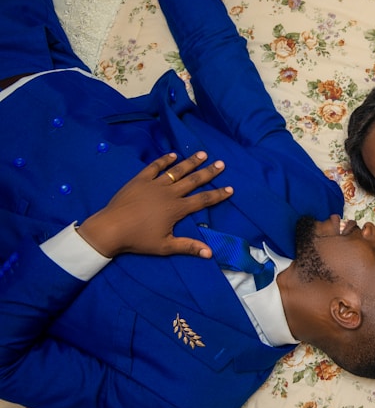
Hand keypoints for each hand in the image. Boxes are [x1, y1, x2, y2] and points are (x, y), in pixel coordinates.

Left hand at [77, 152, 232, 257]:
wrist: (111, 228)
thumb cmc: (138, 239)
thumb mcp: (165, 246)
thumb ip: (188, 247)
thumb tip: (209, 253)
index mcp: (177, 209)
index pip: (203, 200)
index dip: (218, 195)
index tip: (230, 188)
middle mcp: (169, 193)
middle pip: (193, 181)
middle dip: (209, 172)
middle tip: (221, 164)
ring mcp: (154, 184)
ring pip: (177, 171)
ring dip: (190, 162)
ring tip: (202, 154)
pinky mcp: (140, 180)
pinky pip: (154, 167)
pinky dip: (164, 160)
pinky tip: (172, 155)